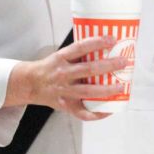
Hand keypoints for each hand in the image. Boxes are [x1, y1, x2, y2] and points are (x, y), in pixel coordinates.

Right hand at [5, 36, 125, 120]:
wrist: (29, 84)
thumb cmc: (51, 67)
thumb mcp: (61, 55)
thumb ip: (80, 53)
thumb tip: (108, 44)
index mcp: (62, 58)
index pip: (80, 47)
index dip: (97, 42)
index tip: (112, 39)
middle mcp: (63, 74)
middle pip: (88, 70)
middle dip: (108, 66)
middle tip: (124, 62)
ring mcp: (64, 91)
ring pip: (87, 92)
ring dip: (106, 90)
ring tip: (121, 87)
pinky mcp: (65, 105)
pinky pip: (82, 113)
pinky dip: (96, 114)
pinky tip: (108, 110)